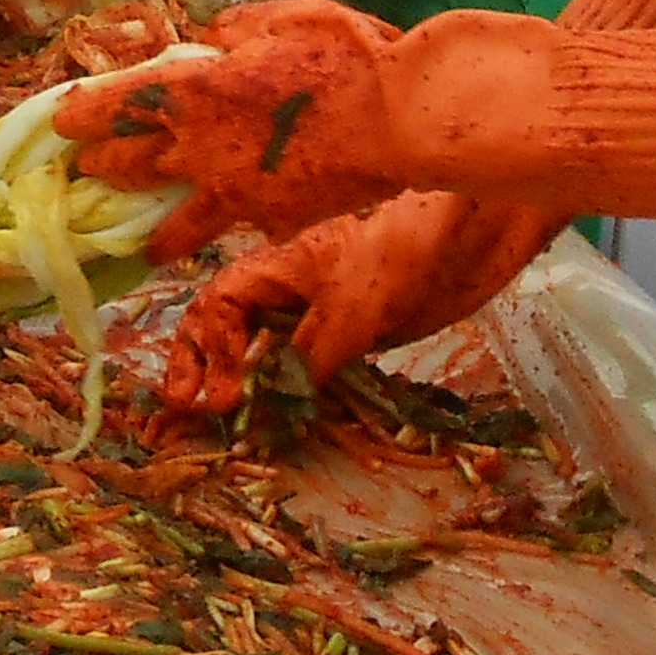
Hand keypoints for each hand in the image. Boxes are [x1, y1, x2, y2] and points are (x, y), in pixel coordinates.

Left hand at [54, 0, 410, 251]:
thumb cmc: (344, 54)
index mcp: (193, 92)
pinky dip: (237, 226)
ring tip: (141, 238)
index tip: (61, 121)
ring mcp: (234, 193)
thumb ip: (237, 31)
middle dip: (105, 166)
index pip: (118, 104)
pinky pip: (242, 226)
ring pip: (175, 221)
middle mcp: (200, 149)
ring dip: (152, 226)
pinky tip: (236, 231)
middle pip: (132, 164)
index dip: (84, 114)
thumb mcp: (283, 18)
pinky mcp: (273, 221)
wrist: (402, 118)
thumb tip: (214, 39)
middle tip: (87, 170)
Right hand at [157, 190, 556, 413]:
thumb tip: (261, 410)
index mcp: (273, 267)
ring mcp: (318, 310)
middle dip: (197, 365)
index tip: (219, 397)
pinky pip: (303, 365)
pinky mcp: (352, 333)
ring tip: (214, 421)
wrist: (476, 234)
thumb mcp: (349, 312)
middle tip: (179, 411)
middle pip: (224, 326)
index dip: (207, 353)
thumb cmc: (405, 254)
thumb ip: (304, 362)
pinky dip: (284, 392)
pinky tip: (278, 420)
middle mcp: (287, 288)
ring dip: (236, 384)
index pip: (217, 309)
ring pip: (261, 348)